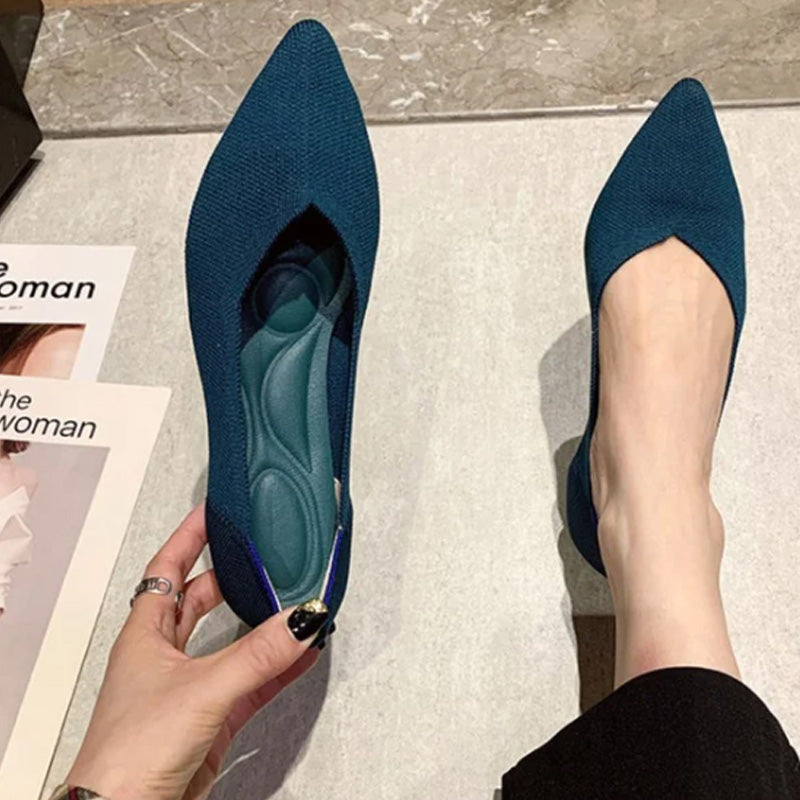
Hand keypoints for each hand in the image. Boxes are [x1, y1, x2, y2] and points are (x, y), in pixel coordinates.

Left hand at [66, 505, 328, 799]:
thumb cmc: (129, 753)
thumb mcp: (201, 689)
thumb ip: (257, 655)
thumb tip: (300, 620)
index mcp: (145, 633)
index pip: (166, 568)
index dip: (189, 537)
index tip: (214, 512)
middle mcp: (165, 654)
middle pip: (200, 600)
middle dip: (232, 578)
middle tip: (263, 556)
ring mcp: (189, 686)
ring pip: (232, 641)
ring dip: (262, 625)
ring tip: (294, 603)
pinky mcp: (211, 718)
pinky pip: (252, 681)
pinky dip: (278, 668)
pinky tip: (302, 655)